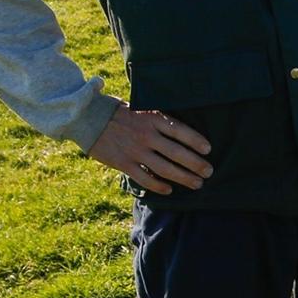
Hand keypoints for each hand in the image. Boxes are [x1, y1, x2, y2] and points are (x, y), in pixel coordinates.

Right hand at [87, 104, 211, 194]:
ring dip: (183, 178)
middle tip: (209, 172)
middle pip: (177, 153)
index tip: (209, 150)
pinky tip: (169, 190)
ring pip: (165, 169)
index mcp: (152, 118)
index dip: (197, 141)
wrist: (89, 117)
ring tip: (197, 183)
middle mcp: (146, 135)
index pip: (181, 131)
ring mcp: (135, 150)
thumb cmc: (119, 112)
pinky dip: (159, 186)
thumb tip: (182, 132)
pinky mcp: (123, 163)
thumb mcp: (142, 108)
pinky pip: (145, 178)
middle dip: (196, 164)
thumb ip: (159, 120)